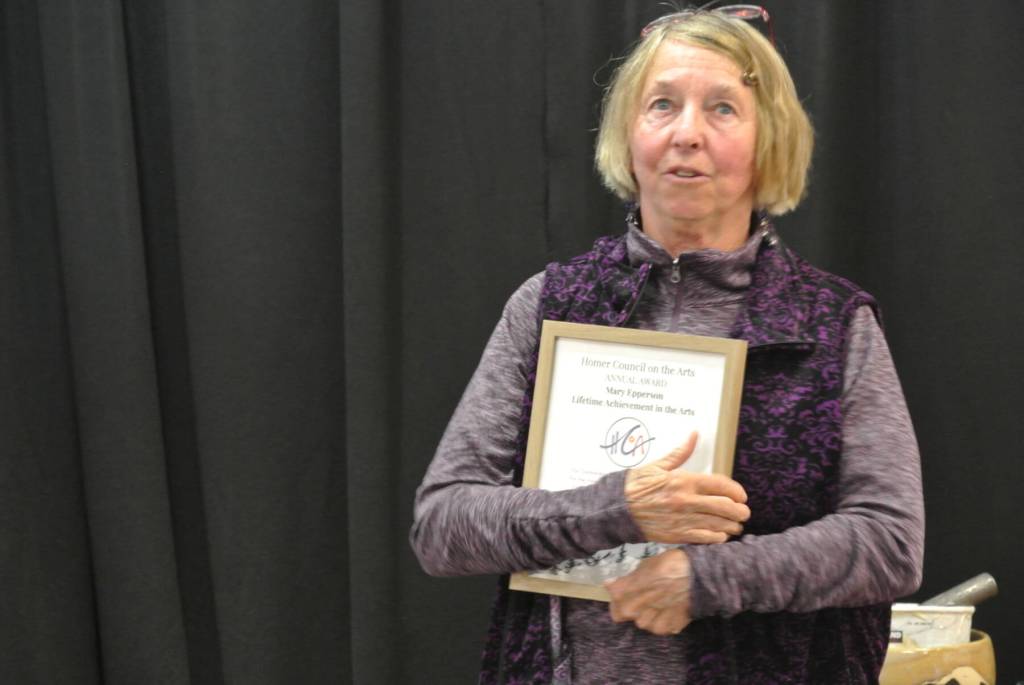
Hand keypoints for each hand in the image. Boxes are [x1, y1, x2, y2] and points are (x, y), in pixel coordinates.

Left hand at [606, 548, 691, 634]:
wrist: (700, 576)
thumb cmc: (672, 564)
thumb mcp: (646, 565)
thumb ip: (627, 579)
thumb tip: (609, 584)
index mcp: (626, 591)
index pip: (612, 599)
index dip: (615, 594)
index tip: (622, 589)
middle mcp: (635, 609)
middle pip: (622, 614)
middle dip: (630, 606)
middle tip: (642, 596)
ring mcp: (651, 621)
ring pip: (641, 623)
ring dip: (646, 614)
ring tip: (659, 602)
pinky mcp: (668, 628)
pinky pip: (658, 627)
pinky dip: (662, 620)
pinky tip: (670, 608)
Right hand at [625, 432, 749, 543]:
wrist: (617, 509)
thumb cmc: (635, 485)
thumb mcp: (657, 465)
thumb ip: (680, 453)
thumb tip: (695, 434)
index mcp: (684, 481)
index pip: (721, 485)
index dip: (736, 491)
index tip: (741, 495)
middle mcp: (687, 501)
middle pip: (725, 507)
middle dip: (740, 511)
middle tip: (744, 512)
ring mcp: (683, 519)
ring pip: (718, 525)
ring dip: (732, 526)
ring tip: (736, 526)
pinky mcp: (678, 535)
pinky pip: (705, 538)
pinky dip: (717, 538)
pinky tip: (720, 535)